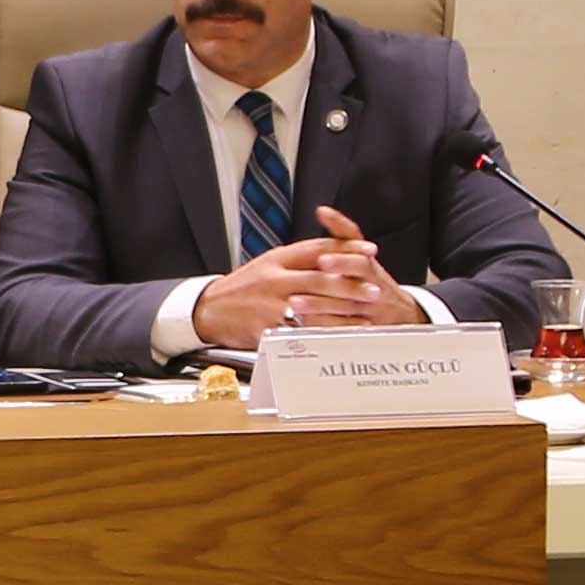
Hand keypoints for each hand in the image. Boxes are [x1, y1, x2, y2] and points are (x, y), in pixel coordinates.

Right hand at [190, 224, 400, 349]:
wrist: (209, 309)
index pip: (317, 248)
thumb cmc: (243, 288)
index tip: (370, 252)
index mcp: (277, 259)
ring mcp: (270, 304)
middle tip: (375, 290)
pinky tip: (339, 336)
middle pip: (320, 278)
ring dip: (343, 312)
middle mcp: (275, 278)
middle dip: (351, 284)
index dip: (346, 249)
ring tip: (366, 315)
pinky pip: (299, 332)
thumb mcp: (268, 265)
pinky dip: (322, 334)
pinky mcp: (266, 327)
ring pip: (314, 306)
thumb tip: (331, 254)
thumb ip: (297, 260)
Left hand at [276, 206, 418, 325]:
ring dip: (321, 302)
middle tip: (319, 264)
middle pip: (361, 268)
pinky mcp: (367, 326)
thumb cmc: (372, 282)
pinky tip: (307, 325)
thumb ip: (341, 234)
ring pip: (349, 301)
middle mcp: (373, 279)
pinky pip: (347, 327)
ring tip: (296, 302)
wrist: (401, 314)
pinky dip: (327, 326)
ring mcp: (372, 304)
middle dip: (340, 265)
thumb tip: (322, 211)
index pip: (357, 242)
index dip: (341, 236)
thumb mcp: (359, 256)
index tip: (324, 235)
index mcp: (366, 260)